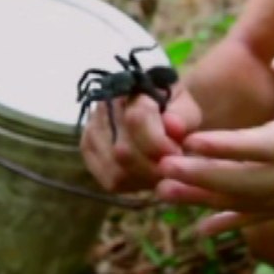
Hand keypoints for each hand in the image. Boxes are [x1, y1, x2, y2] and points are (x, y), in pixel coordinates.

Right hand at [81, 82, 202, 193]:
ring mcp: (92, 129)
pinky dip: (132, 185)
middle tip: (172, 168)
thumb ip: (183, 115)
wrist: (158, 108)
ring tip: (162, 173)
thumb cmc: (173, 107)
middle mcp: (104, 107)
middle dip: (153, 167)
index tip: (177, 153)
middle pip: (123, 151)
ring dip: (144, 179)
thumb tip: (173, 127)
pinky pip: (109, 180)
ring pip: (116, 170)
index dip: (158, 143)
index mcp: (131, 88)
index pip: (137, 119)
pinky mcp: (88, 150)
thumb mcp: (186, 105)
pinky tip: (146, 177)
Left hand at [156, 36, 273, 234]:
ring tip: (165, 190)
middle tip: (164, 167)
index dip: (229, 146)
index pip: (268, 146)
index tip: (193, 141)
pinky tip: (199, 228)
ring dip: (206, 199)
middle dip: (204, 176)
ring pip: (250, 203)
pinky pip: (261, 218)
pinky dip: (229, 223)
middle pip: (251, 181)